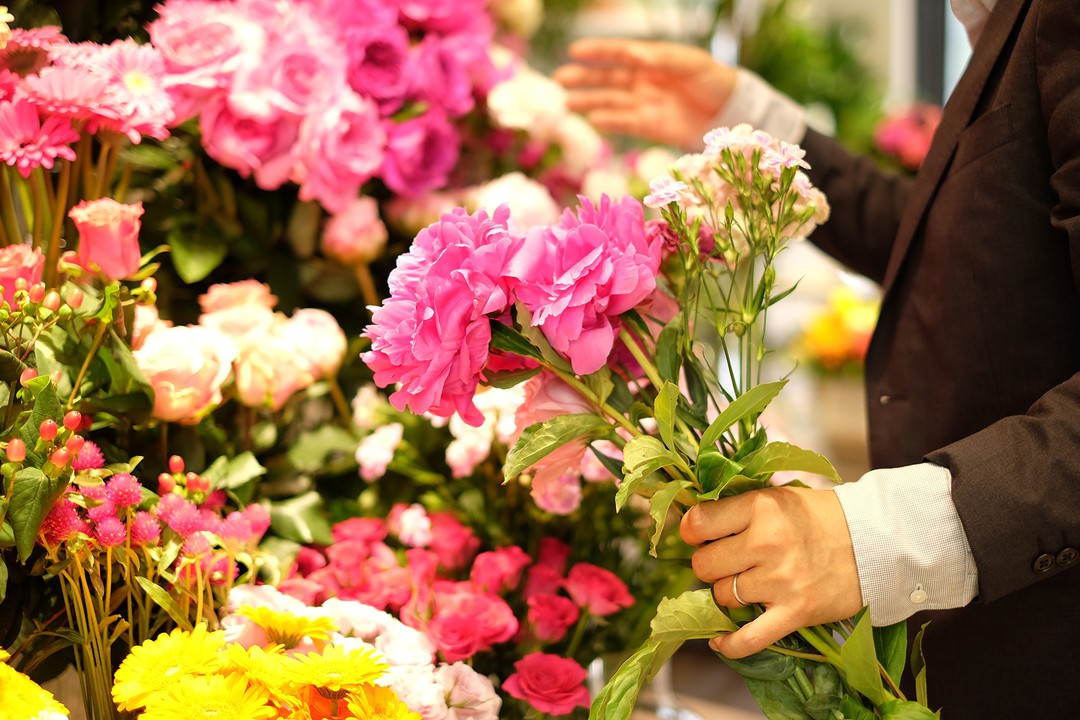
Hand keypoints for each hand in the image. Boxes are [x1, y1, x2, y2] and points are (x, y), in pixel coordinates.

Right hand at [553, 38, 736, 148]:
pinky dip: (610, 121)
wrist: (730, 112)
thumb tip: (636, 55)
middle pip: (608, 79)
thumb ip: (664, 58)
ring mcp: (644, 104)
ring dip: (589, 101)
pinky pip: (625, 123)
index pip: (619, 53)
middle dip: (583, 78)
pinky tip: (594, 119)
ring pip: (610, 102)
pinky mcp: (649, 126)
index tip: (575, 50)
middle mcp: (643, 81)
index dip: (597, 51)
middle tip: (558, 79)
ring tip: (567, 102)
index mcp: (652, 59)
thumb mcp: (693, 63)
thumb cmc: (713, 80)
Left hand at [680, 486, 862, 658]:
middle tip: (727, 561)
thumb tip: (693, 521)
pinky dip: (729, 643)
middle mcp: (766, 544)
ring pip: (723, 596)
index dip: (692, 531)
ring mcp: (780, 581)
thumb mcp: (777, 498)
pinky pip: (748, 638)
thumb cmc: (821, 517)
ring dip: (729, 593)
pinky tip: (719, 640)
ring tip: (749, 583)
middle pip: (705, 565)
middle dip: (710, 564)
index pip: (699, 523)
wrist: (874, 542)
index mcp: (761, 508)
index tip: (698, 535)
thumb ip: (738, 507)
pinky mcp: (794, 613)